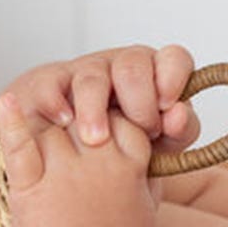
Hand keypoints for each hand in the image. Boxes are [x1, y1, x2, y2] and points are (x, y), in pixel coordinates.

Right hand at [0, 44, 200, 152]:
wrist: (74, 168)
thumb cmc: (124, 152)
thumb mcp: (160, 148)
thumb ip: (178, 132)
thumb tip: (178, 115)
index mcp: (155, 78)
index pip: (173, 59)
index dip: (174, 76)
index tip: (167, 106)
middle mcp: (121, 69)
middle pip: (133, 64)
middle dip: (140, 101)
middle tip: (142, 132)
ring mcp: (84, 73)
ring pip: (92, 77)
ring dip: (97, 110)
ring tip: (97, 141)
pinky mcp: (49, 85)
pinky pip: (52, 84)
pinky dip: (58, 103)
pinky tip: (64, 121)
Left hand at [0, 92, 156, 226]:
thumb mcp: (148, 213)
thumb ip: (150, 176)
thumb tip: (155, 146)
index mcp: (130, 170)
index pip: (127, 121)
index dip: (119, 122)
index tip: (112, 133)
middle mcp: (98, 166)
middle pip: (91, 115)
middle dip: (86, 116)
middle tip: (80, 129)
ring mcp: (62, 174)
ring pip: (57, 125)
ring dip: (53, 122)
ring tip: (51, 127)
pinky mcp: (29, 186)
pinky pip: (18, 145)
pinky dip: (11, 122)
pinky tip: (7, 100)